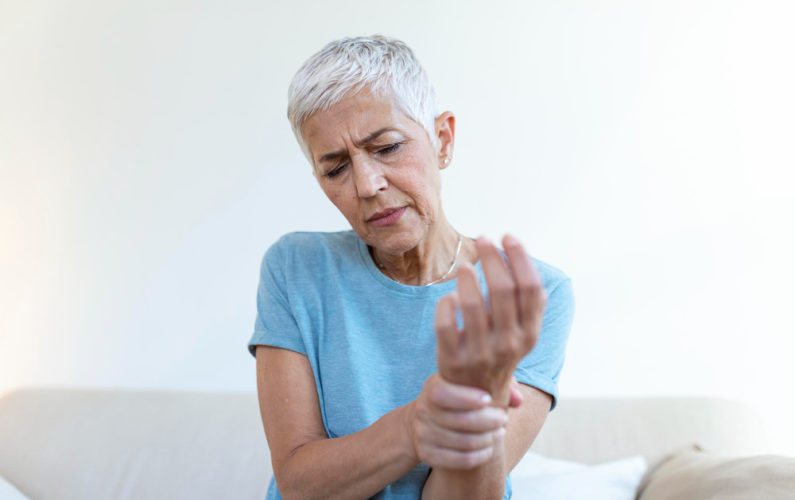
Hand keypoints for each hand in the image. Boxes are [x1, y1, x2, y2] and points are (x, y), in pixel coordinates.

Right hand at [406, 373, 507, 469]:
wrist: (425, 420)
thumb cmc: (457, 397)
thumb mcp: (468, 383)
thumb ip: (497, 383)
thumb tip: (518, 400)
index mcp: (431, 388)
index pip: (445, 394)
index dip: (468, 398)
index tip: (489, 399)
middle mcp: (423, 411)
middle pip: (461, 421)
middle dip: (489, 421)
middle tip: (503, 418)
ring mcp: (423, 434)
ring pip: (465, 442)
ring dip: (489, 439)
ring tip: (500, 432)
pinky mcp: (427, 455)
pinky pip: (461, 460)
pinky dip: (481, 456)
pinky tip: (490, 449)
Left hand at [435, 235, 546, 405]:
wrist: (476, 399)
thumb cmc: (498, 352)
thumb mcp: (521, 333)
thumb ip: (525, 301)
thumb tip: (518, 256)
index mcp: (529, 333)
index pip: (531, 288)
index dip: (520, 258)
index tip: (508, 237)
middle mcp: (509, 344)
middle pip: (503, 290)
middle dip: (492, 258)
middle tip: (482, 239)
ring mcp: (481, 353)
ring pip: (473, 305)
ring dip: (467, 278)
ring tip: (464, 265)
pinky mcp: (453, 360)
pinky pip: (446, 325)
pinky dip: (446, 305)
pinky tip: (449, 296)